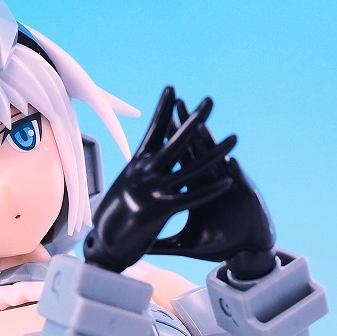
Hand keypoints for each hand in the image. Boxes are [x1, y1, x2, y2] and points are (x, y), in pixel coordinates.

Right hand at [83, 86, 235, 271]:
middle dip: (194, 120)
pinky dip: (211, 189)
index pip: (153, 131)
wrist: (102, 246)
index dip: (163, 110)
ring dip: (215, 152)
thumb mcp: (123, 193)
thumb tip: (139, 168)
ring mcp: (151, 189)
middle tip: (209, 101)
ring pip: (190, 167)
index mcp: (135, 165)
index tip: (172, 89)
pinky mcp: (159, 209)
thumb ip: (136, 179)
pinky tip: (228, 180)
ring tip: (234, 138)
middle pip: (174, 140)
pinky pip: (192, 197)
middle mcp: (143, 172)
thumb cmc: (111, 221)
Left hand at [150, 99, 276, 279]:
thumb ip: (162, 244)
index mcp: (194, 189)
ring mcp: (228, 185)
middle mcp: (211, 181)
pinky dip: (234, 172)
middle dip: (187, 128)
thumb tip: (140, 248)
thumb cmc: (218, 246)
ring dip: (209, 142)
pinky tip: (230, 160)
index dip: (169, 143)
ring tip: (201, 124)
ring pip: (216, 159)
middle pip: (195, 151)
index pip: (179, 162)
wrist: (246, 251)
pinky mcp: (244, 197)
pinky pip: (238, 182)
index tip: (156, 126)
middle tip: (178, 105)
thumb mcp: (184, 245)